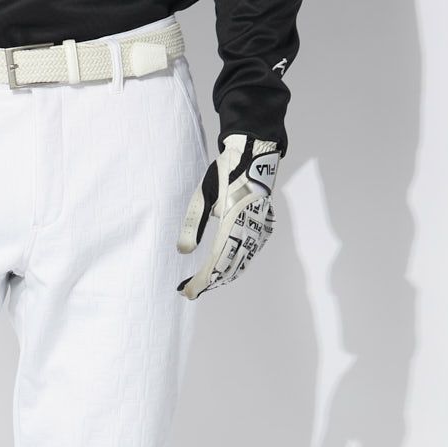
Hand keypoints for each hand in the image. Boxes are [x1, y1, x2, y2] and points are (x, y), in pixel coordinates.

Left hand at [177, 134, 279, 299]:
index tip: (186, 292)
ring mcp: (261, 229)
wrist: (255, 154)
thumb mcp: (203, 195)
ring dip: (221, 276)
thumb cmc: (226, 172)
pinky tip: (221, 269)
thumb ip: (193, 225)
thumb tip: (183, 252)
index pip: (215, 262)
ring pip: (240, 264)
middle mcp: (251, 229)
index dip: (201, 281)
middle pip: (229, 268)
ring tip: (201, 283)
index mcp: (234, 221)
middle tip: (188, 290)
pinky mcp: (264, 228)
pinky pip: (249, 254)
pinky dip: (234, 265)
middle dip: (208, 282)